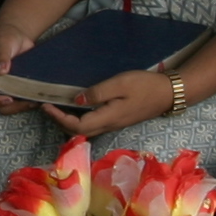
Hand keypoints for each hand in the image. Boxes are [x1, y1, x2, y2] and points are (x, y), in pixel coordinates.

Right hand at [0, 24, 40, 113]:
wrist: (18, 34)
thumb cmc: (5, 36)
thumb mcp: (2, 43)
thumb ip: (1, 55)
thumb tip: (2, 70)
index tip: (8, 99)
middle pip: (0, 105)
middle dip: (14, 107)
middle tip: (29, 102)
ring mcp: (8, 88)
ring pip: (13, 106)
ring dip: (24, 106)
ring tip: (38, 101)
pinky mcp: (20, 87)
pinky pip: (23, 99)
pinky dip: (32, 101)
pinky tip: (42, 97)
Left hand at [44, 68, 172, 137]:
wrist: (168, 93)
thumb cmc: (145, 86)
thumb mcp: (121, 83)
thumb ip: (98, 92)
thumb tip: (76, 100)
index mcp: (107, 117)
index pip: (76, 126)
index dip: (58, 118)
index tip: (46, 105)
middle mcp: (108, 125)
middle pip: (77, 131)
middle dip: (59, 121)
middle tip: (47, 106)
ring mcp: (113, 124)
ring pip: (85, 130)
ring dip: (68, 122)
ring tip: (57, 107)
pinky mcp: (117, 120)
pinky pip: (92, 125)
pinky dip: (78, 119)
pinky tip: (75, 107)